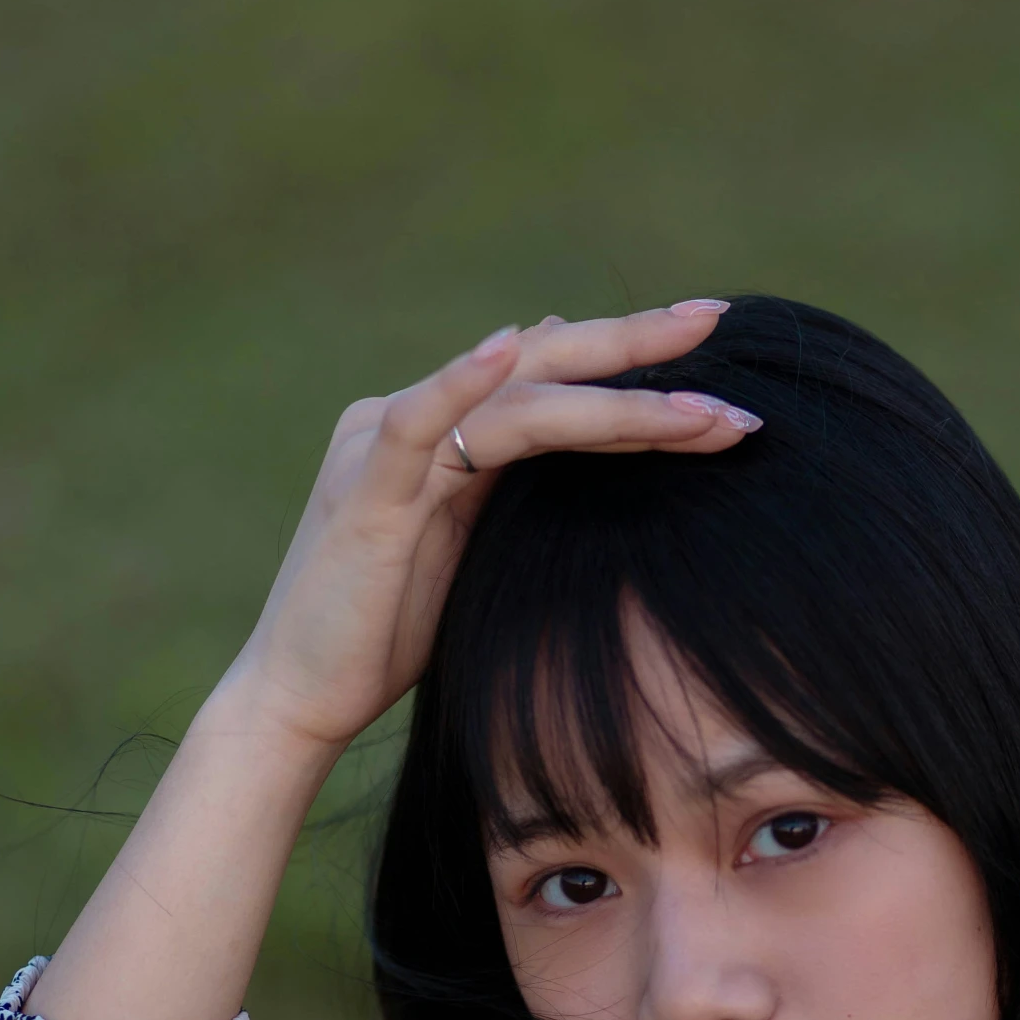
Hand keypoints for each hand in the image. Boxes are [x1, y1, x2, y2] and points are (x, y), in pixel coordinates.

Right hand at [222, 302, 755, 751]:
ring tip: (698, 405)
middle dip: (635, 345)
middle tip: (720, 320)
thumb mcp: (472, 556)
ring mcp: (383, 449)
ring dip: (612, 398)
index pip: (552, 381)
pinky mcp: (363, 493)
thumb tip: (572, 426)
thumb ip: (513, 490)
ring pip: (513, 398)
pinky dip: (462, 381)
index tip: (718, 358)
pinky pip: (418, 424)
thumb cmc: (385, 639)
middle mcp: (412, 423)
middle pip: (541, 363)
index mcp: (443, 437)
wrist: (299, 699)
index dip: (633, 365)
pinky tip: (511, 344)